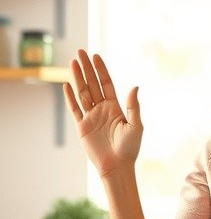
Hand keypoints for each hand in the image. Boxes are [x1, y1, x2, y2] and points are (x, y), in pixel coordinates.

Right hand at [64, 49, 142, 177]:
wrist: (117, 166)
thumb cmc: (130, 148)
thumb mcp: (136, 125)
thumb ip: (133, 106)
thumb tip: (134, 86)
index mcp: (115, 107)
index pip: (106, 84)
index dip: (101, 70)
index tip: (96, 56)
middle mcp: (102, 109)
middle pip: (92, 84)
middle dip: (86, 68)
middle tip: (80, 52)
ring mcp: (91, 117)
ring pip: (82, 93)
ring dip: (77, 78)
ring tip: (72, 62)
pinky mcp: (82, 127)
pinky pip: (74, 109)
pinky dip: (70, 97)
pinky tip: (66, 85)